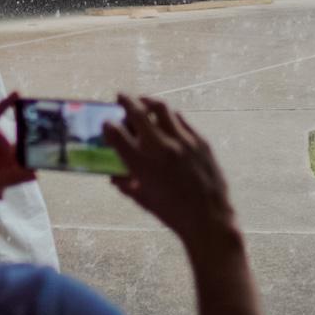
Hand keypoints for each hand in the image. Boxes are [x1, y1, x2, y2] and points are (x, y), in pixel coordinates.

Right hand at [103, 95, 239, 255]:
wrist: (209, 218)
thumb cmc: (173, 214)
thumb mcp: (143, 201)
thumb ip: (126, 186)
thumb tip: (115, 177)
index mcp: (142, 165)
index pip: (117, 135)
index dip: (108, 126)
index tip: (106, 122)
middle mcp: (160, 148)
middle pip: (137, 114)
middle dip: (126, 101)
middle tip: (120, 96)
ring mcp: (182, 141)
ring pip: (161, 108)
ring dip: (149, 101)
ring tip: (143, 101)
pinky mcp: (199, 140)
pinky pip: (181, 119)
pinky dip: (170, 115)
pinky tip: (166, 117)